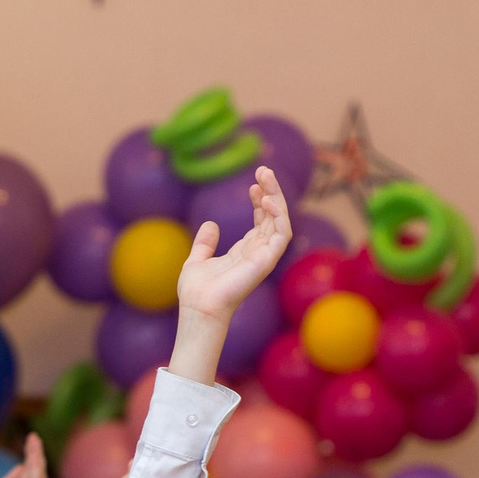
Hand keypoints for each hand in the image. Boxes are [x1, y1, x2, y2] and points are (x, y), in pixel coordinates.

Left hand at [0, 436, 46, 477]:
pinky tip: (35, 454)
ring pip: (39, 472)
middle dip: (35, 452)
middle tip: (33, 436)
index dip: (30, 454)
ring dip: (37, 456)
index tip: (30, 440)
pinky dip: (37, 466)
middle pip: (36, 468)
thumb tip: (21, 465)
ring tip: (34, 441)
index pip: (30, 468)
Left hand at [173, 165, 291, 321]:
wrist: (198, 307)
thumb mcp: (197, 260)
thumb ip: (205, 244)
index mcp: (245, 252)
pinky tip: (266, 199)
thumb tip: (210, 225)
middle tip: (263, 170)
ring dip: (276, 196)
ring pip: (281, 220)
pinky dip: (278, 215)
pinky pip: (281, 233)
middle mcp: (258, 253)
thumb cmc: (196, 292)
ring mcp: (264, 256)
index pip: (262, 221)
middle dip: (271, 191)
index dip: (260, 201)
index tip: (251, 185)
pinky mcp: (267, 260)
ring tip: (265, 175)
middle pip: (273, 216)